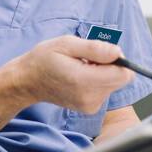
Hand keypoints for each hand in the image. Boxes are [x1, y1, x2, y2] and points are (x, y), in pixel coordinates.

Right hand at [11, 35, 134, 113]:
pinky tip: (80, 76)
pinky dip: (97, 81)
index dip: (118, 60)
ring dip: (103, 72)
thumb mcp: (66, 44)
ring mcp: (90, 106)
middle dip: (110, 65)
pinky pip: (106, 90)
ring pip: (114, 84)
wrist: (28, 81)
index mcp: (84, 81)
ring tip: (81, 67)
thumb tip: (118, 53)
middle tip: (88, 59)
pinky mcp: (90, 108)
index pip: (123, 75)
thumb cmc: (45, 58)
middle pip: (121, 79)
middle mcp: (90, 97)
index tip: (102, 53)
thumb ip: (94, 48)